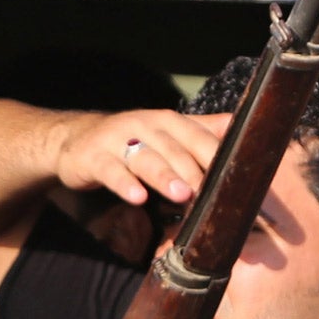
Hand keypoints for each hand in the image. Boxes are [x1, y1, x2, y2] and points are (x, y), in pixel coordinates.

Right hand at [50, 109, 231, 208]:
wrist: (76, 139)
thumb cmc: (130, 140)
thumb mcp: (166, 133)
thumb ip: (201, 130)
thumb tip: (242, 126)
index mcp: (167, 120)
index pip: (196, 136)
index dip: (214, 156)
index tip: (230, 178)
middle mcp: (143, 125)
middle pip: (173, 149)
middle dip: (192, 171)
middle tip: (208, 193)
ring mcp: (116, 140)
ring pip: (145, 158)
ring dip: (164, 176)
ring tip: (181, 195)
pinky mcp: (92, 157)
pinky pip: (110, 171)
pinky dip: (124, 184)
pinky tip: (137, 198)